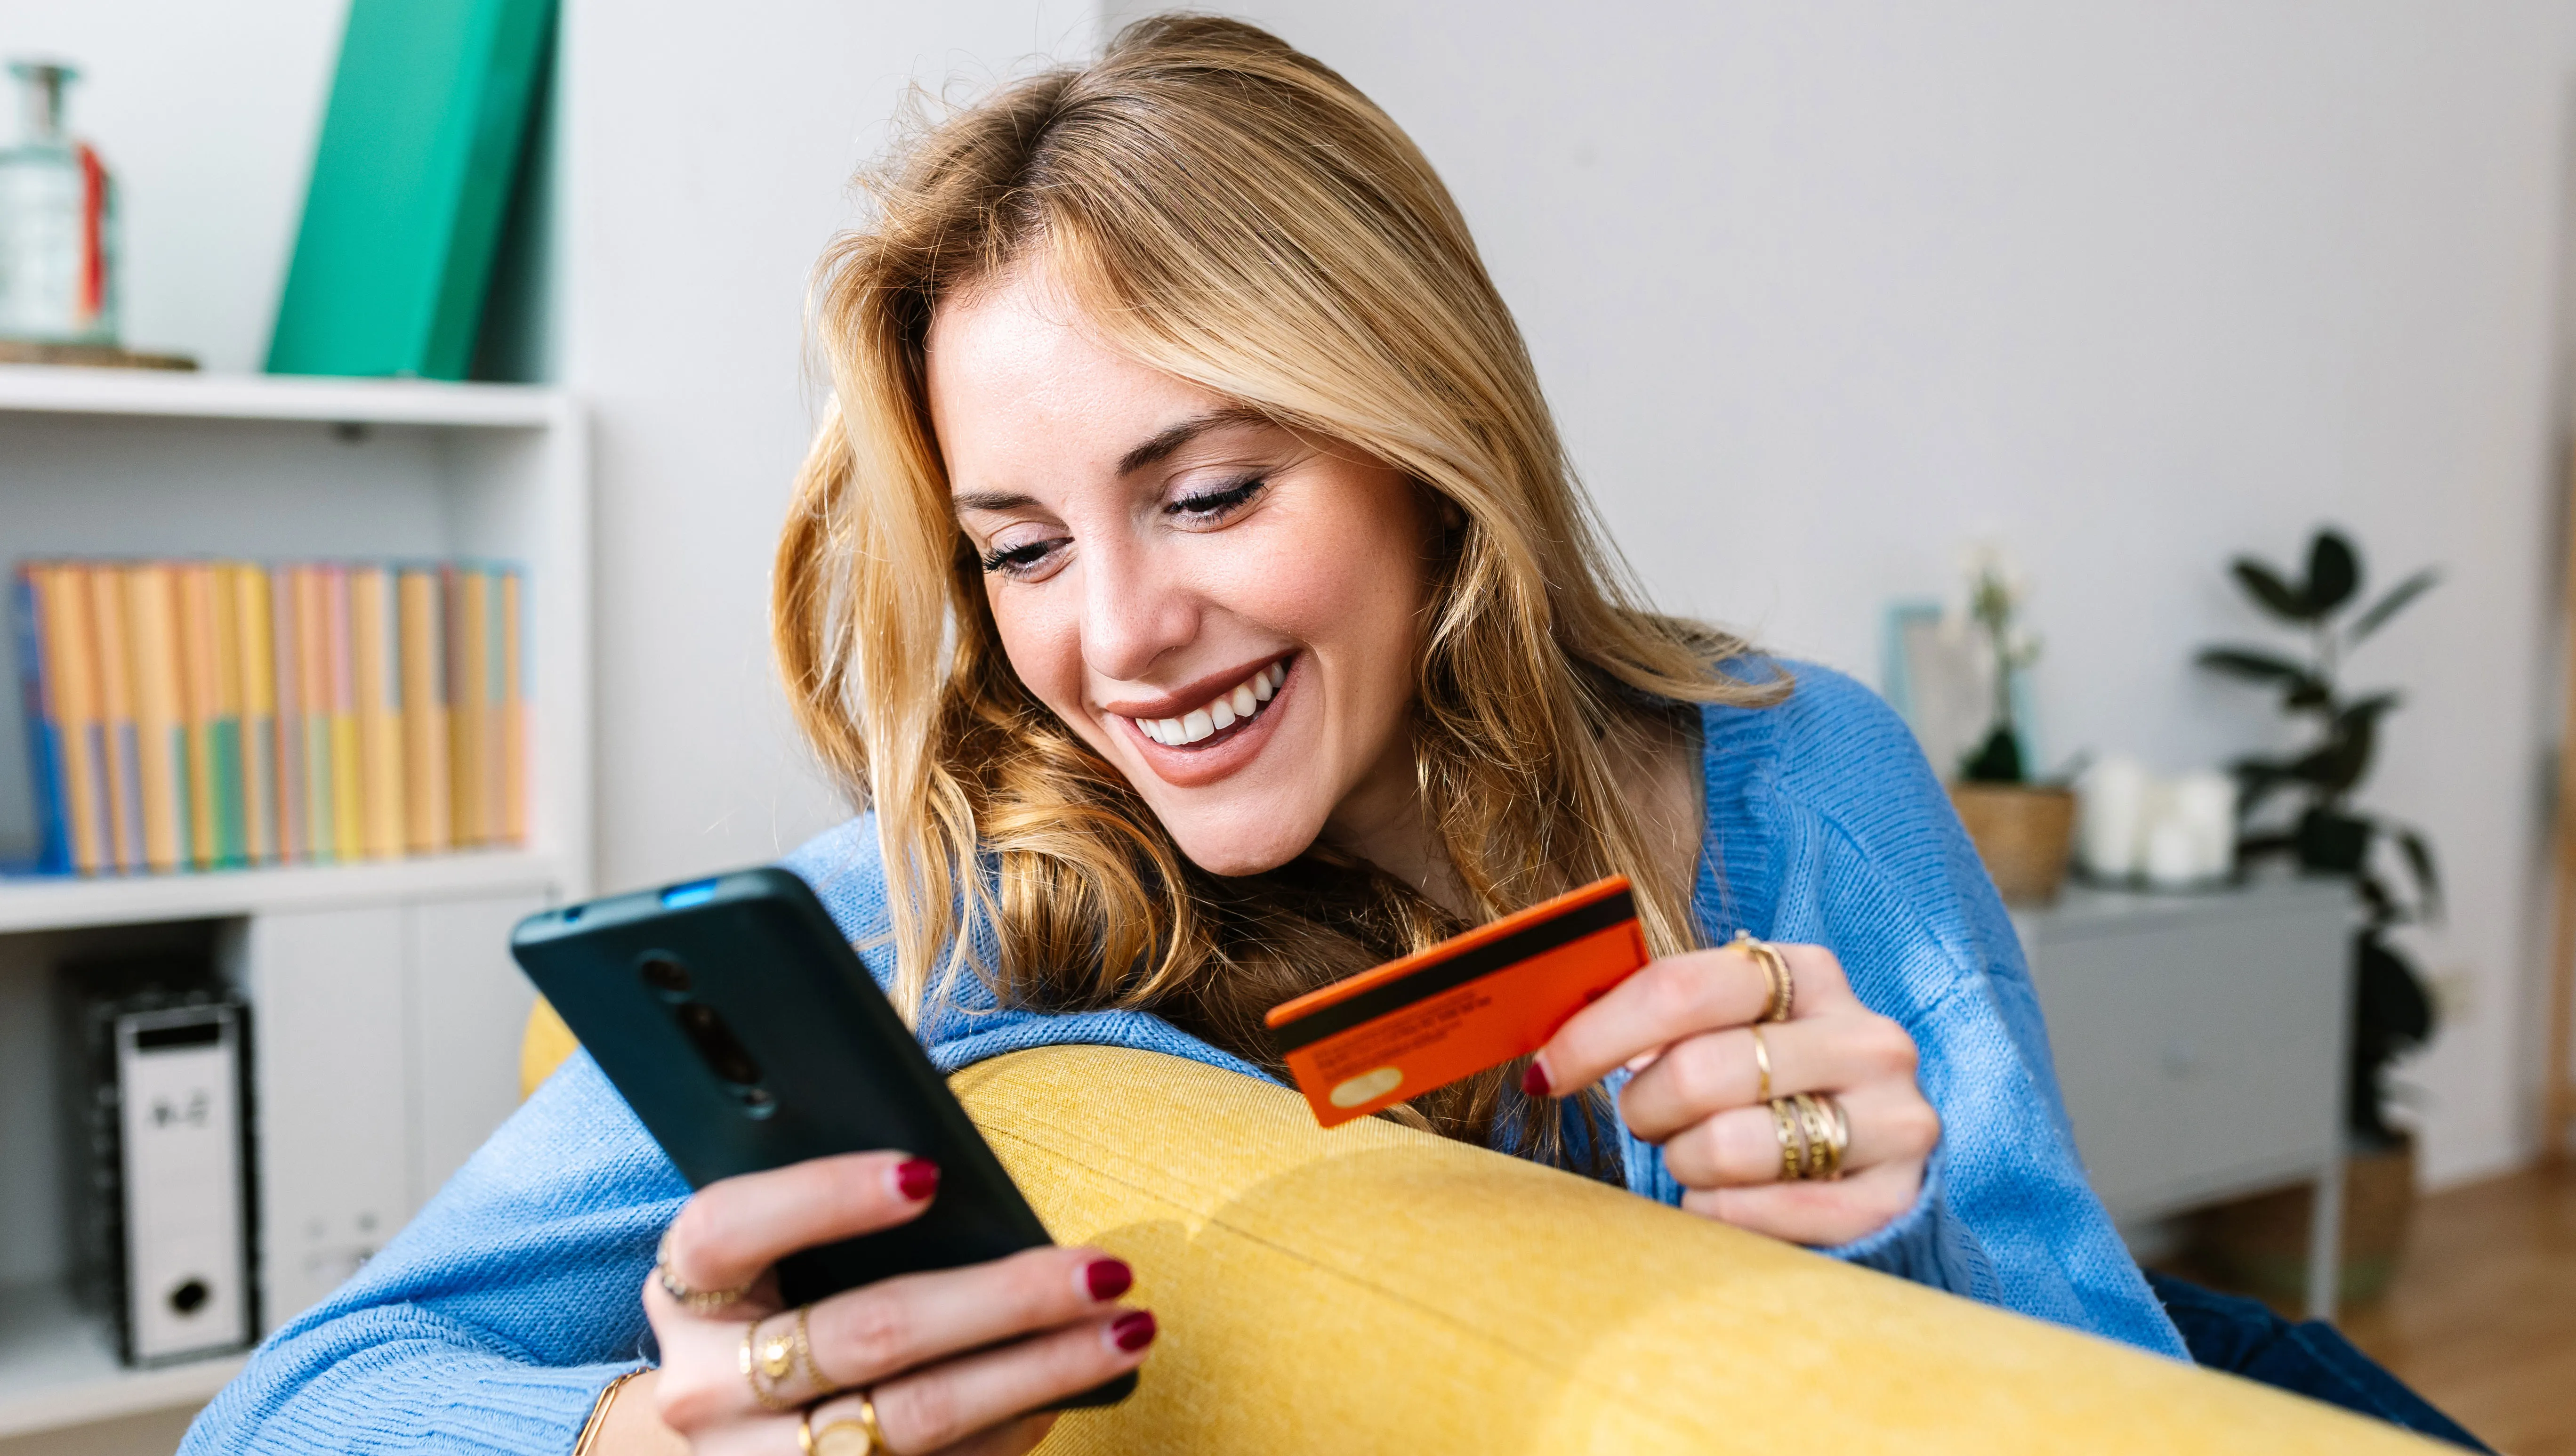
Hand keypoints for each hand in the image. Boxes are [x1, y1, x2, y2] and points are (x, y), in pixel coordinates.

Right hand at [628, 1152, 1154, 1455]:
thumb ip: (836, 1207)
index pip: (731, 1227)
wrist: (729, 1428)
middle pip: (866, 1335)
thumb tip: (958, 1178)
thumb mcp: (777, 1248)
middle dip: (1003, 1299)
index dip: (824, 1196)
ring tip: (1128, 1329)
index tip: (929, 1175)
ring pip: (915, 1420)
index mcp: (686, 1290)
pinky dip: (1014, 1428)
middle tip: (1106, 1269)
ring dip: (1039, 1372)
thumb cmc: (779, 1297)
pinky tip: (1074, 1390)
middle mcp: (706, 1387)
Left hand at [1527, 939, 1937, 1246]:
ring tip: (1697, 1157)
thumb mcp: (1727, 1031)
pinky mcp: (1895, 1197)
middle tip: (1648, 1122)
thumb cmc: (1768, 1086)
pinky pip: (1765, 1214)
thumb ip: (1655, 1019)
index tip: (1546, 1073)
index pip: (1681, 988)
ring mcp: (1894, 1117)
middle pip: (1697, 1072)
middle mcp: (1864, 1037)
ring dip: (1684, 1163)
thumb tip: (1548, 1041)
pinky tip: (1722, 1200)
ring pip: (1728, 1146)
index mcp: (1807, 974)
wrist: (1873, 1155)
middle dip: (1644, 1109)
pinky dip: (1719, 1214)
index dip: (1596, 1034)